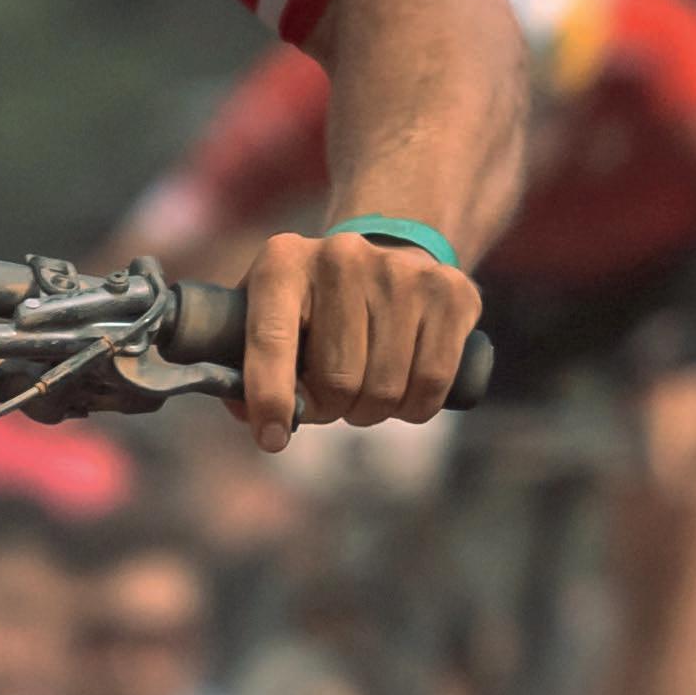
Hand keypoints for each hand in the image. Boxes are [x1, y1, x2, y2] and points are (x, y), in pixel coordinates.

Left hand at [233, 229, 482, 451]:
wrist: (390, 256)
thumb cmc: (315, 308)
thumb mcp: (268, 319)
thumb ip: (244, 369)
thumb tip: (257, 421)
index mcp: (282, 264)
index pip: (270, 339)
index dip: (270, 398)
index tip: (272, 438)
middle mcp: (342, 256)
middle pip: (338, 380)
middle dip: (332, 408)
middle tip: (333, 397)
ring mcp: (401, 272)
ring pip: (385, 390)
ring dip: (372, 410)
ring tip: (366, 387)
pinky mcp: (451, 292)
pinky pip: (432, 384)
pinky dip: (415, 408)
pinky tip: (404, 390)